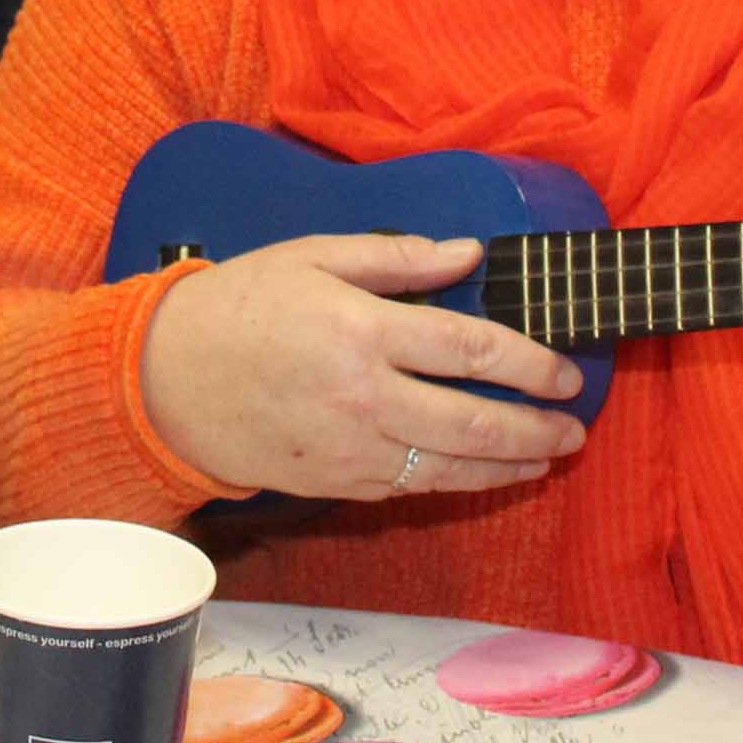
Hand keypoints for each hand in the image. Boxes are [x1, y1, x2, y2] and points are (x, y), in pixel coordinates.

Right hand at [136, 234, 586, 503]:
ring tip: (549, 456)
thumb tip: (470, 254)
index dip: (530, 363)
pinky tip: (484, 473)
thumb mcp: (313, 257)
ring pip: (449, 469)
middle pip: (473, 422)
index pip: (470, 350)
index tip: (564, 371)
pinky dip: (457, 483)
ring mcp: (350, 449)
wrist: (167, 381)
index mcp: (362, 331)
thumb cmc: (240, 306)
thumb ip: (398, 259)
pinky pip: (411, 488)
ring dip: (510, 466)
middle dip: (536, 426)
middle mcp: (363, 397)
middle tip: (575, 424)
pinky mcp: (336, 484)